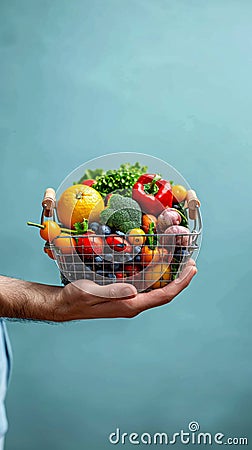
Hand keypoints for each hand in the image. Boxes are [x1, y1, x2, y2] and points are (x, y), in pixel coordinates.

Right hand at [55, 259, 196, 320]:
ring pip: (157, 290)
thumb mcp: (90, 293)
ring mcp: (129, 300)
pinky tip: (157, 268)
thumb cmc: (74, 298)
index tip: (191, 270)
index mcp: (129, 305)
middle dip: (180, 279)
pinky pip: (146, 287)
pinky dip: (157, 276)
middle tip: (191, 262)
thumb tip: (135, 290)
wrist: (64, 304)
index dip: (180, 283)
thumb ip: (112, 291)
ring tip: (180, 263)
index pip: (162, 295)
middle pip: (164, 293)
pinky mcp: (123, 295)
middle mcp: (133, 304)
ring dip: (170, 278)